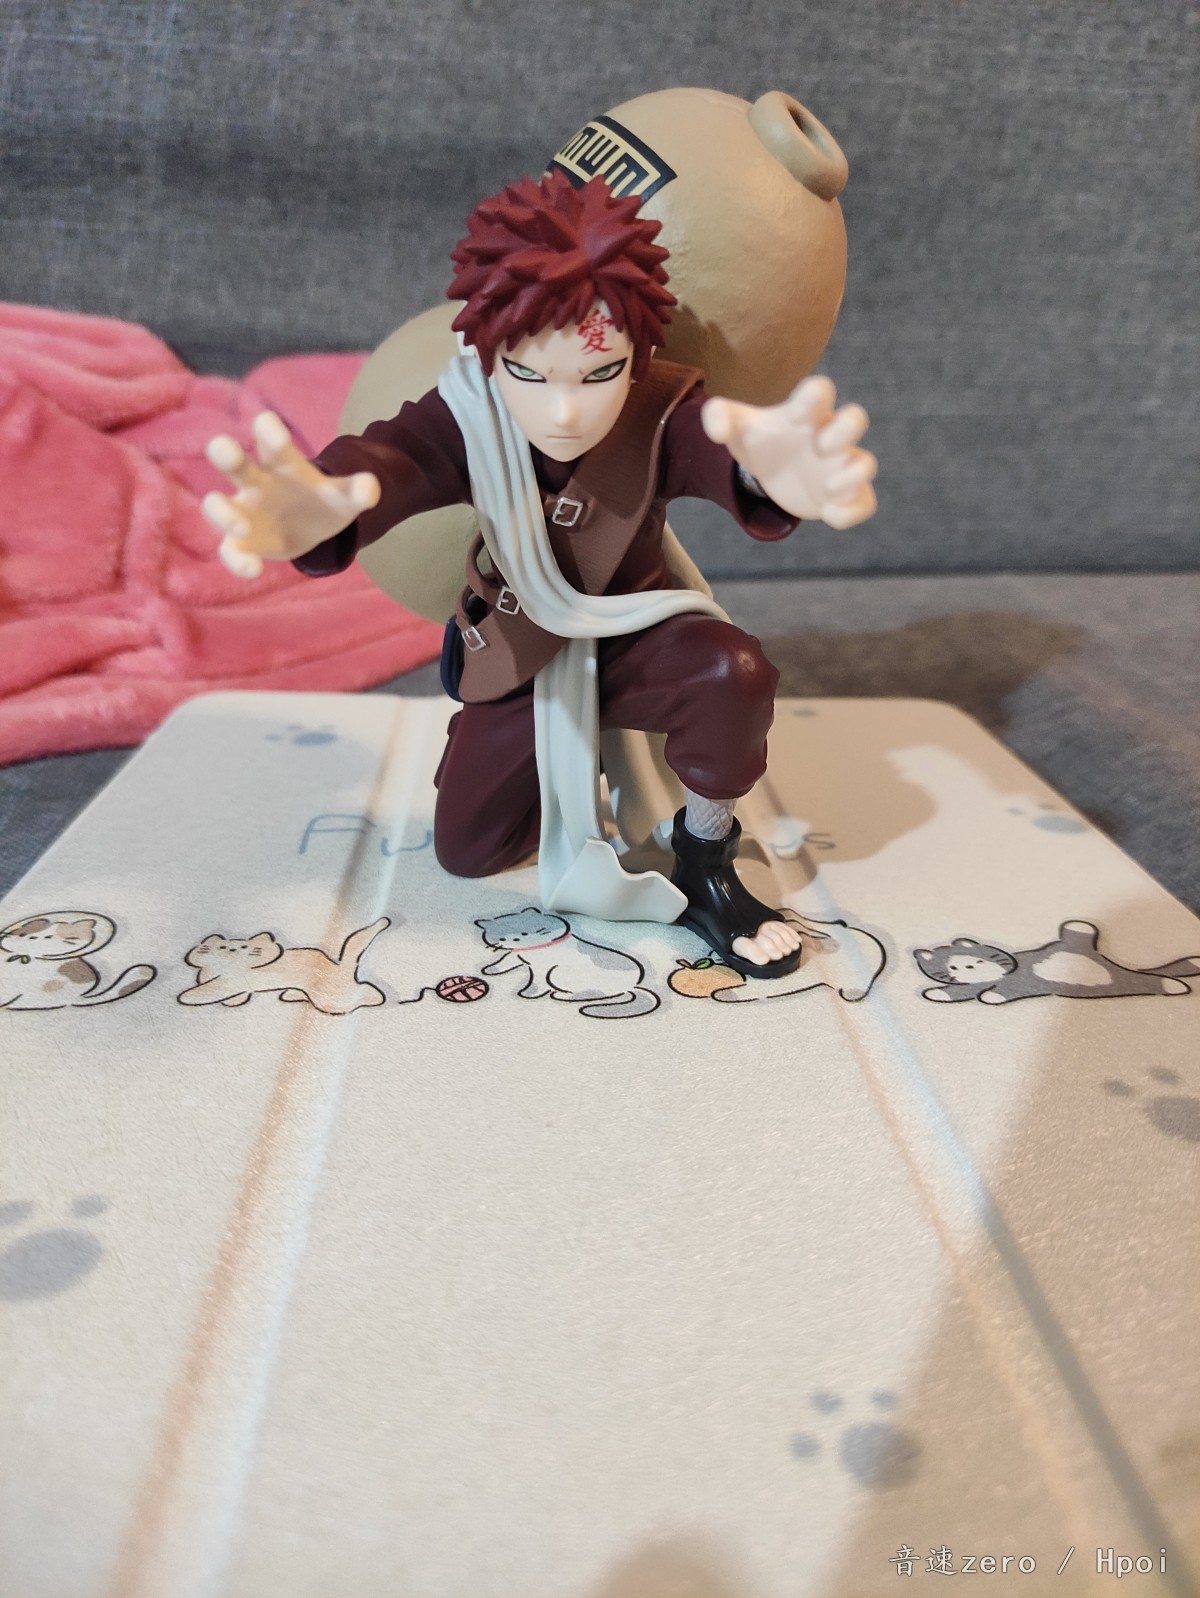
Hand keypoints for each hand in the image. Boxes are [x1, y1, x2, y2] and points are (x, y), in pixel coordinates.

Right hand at [201, 411, 380, 577]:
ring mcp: (244, 511)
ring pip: (217, 505)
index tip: (267, 423)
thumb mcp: (344, 496)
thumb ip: (358, 490)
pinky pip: (229, 550)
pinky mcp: (242, 542)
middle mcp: (255, 482)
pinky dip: (237, 561)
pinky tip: (254, 570)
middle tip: (225, 450)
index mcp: (281, 463)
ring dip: (223, 513)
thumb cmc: (322, 500)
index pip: (269, 440)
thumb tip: (372, 487)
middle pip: (232, 461)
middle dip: (225, 452)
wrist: (312, 526)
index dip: (268, 431)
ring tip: (242, 528)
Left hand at [702, 376, 876, 529]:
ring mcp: (840, 466)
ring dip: (853, 477)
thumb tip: (716, 430)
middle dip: (845, 431)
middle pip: (856, 418)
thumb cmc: (760, 442)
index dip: (814, 398)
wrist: (772, 472)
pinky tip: (828, 514)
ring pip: (866, 464)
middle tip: (819, 450)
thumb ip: (719, 417)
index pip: (820, 390)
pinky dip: (851, 513)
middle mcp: (828, 436)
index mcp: (804, 414)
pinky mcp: (844, 495)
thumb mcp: (736, 430)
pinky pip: (865, 503)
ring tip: (828, 489)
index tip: (794, 419)